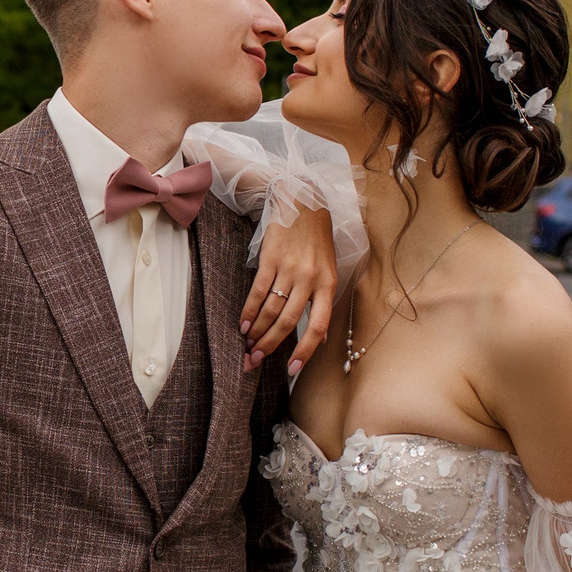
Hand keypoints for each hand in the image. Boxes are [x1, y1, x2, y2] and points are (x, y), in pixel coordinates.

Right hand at [241, 209, 336, 375]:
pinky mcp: (270, 258)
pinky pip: (258, 291)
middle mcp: (310, 278)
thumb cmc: (316, 239)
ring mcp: (290, 268)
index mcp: (328, 284)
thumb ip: (324, 301)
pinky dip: (249, 311)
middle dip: (271, 345)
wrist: (302, 201)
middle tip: (256, 360)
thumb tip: (322, 337)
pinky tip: (243, 324)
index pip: (318, 326)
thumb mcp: (328, 269)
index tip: (291, 369)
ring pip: (271, 309)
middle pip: (289, 321)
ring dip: (257, 331)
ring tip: (248, 345)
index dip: (306, 351)